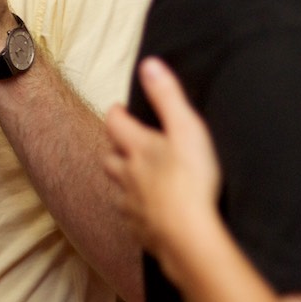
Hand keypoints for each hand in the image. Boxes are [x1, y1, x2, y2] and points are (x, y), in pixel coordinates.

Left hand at [104, 58, 220, 264]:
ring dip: (124, 181)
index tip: (122, 110)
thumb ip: (167, 97)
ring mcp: (131, 206)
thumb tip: (149, 64)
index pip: (114, 123)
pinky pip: (132, 218)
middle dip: (116, 148)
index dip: (117, 114)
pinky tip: (150, 213)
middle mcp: (127, 176)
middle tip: (128, 143)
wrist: (188, 237)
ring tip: (138, 178)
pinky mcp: (141, 231)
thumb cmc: (190, 180)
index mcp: (137, 148)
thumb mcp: (186, 129)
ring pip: (119, 189)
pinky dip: (137, 211)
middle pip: (110, 158)